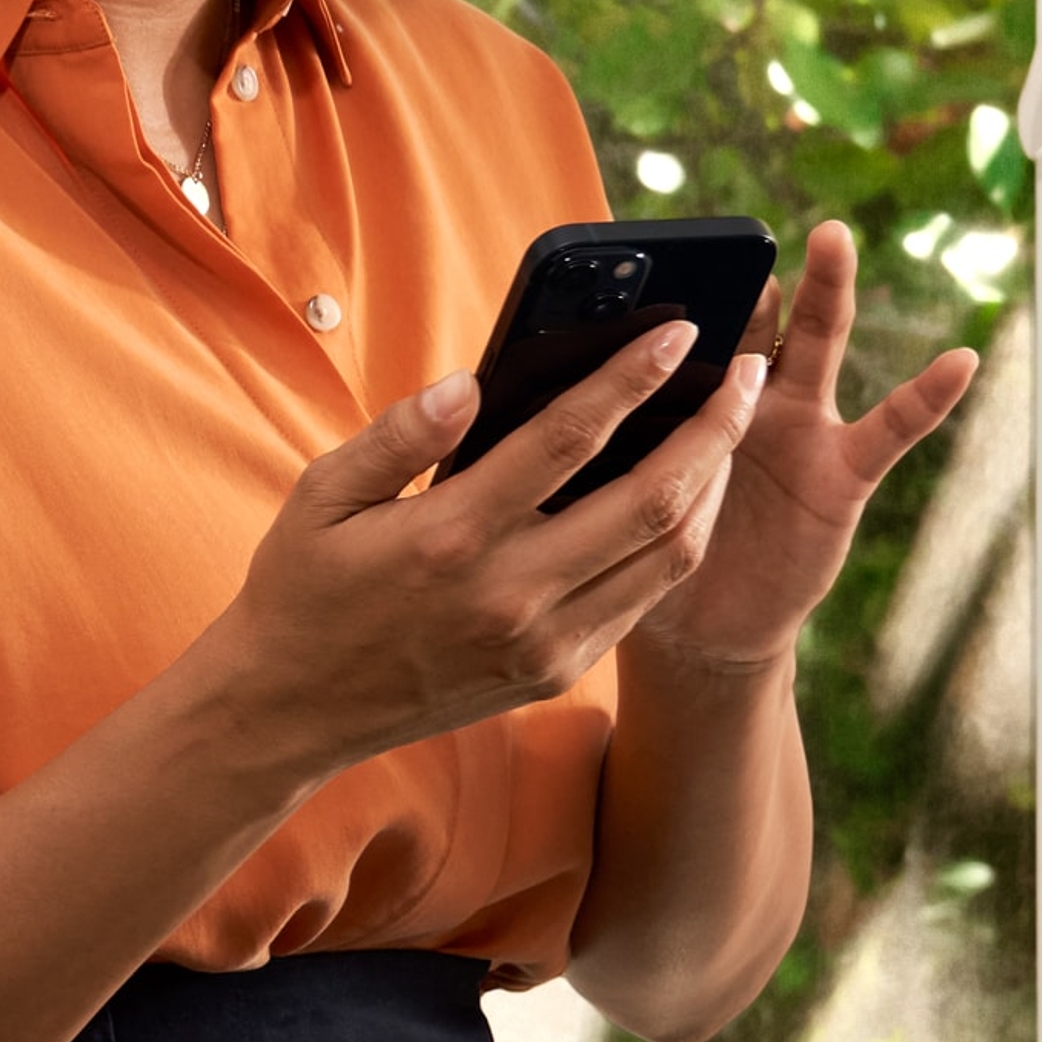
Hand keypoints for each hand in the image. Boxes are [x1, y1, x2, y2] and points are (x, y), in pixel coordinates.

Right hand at [202, 319, 770, 784]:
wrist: (292, 710)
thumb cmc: (304, 586)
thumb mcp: (321, 495)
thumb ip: (399, 433)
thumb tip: (471, 381)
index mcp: (449, 537)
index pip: (567, 440)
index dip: (632, 379)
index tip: (679, 330)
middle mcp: (509, 596)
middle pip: (652, 501)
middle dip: (715, 429)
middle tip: (749, 373)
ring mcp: (542, 644)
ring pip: (668, 557)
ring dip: (715, 486)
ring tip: (732, 427)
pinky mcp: (556, 672)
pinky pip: (643, 599)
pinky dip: (680, 541)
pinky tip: (688, 495)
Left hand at [628, 220, 977, 679]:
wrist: (696, 632)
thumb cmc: (639, 551)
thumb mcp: (603, 490)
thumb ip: (584, 439)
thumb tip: (506, 392)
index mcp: (681, 399)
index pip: (676, 333)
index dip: (666, 297)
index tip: (643, 253)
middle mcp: (744, 401)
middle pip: (747, 322)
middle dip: (746, 274)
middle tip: (740, 225)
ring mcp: (800, 429)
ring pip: (812, 348)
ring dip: (826, 293)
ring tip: (833, 237)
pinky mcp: (842, 472)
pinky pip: (891, 430)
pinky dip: (927, 396)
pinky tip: (960, 359)